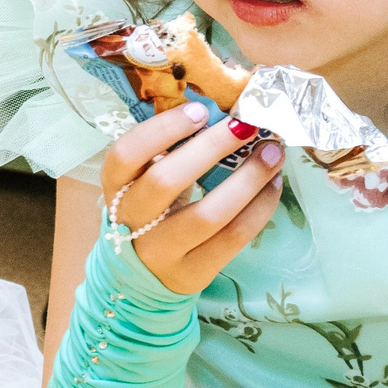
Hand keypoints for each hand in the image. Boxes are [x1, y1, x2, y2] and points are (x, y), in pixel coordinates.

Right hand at [97, 101, 284, 294]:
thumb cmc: (152, 212)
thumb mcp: (146, 181)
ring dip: (247, 179)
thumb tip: (225, 113)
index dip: (162, 130)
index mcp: (115, 187)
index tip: (200, 111)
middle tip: (246, 125)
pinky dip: (259, 208)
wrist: (144, 277)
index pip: (126, 155)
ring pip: (208, 214)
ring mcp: (160, 252)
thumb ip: (170, 152)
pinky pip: (232, 238)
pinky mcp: (191, 273)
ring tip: (272, 154)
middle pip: (166, 181)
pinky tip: (273, 185)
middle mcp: (130, 221)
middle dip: (212, 147)